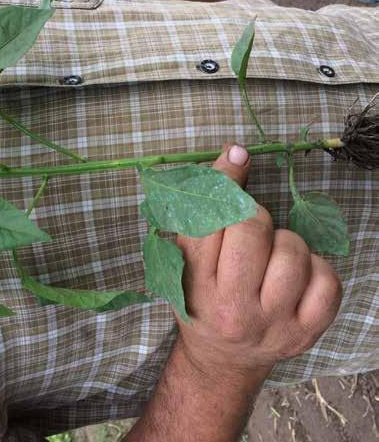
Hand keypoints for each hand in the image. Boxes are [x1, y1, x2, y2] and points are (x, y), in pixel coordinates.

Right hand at [176, 144, 341, 377]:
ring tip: (272, 257)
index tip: (236, 157)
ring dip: (286, 242)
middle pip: (253, 230)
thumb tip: (236, 152)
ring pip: (294, 252)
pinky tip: (298, 275)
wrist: (223, 360)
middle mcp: (233, 311)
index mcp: (196, 289)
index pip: (208, 221)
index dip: (226, 180)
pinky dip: (316, 266)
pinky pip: (329, 280)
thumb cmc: (202, 304)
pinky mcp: (306, 333)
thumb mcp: (184, 265)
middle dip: (254, 216)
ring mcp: (274, 325)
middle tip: (250, 229)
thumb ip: (201, 213)